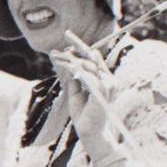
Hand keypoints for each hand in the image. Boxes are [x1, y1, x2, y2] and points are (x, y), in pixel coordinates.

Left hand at [51, 34, 116, 157]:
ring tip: (57, 54)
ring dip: (71, 58)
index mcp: (105, 79)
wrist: (91, 133)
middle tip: (66, 33)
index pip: (94, 59)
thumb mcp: (76, 94)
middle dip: (78, 45)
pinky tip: (66, 64)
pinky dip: (76, 68)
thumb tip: (70, 67)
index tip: (69, 38)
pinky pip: (88, 75)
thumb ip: (75, 81)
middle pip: (92, 57)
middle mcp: (109, 79)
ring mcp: (108, 84)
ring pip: (88, 65)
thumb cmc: (84, 116)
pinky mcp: (103, 90)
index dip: (82, 48)